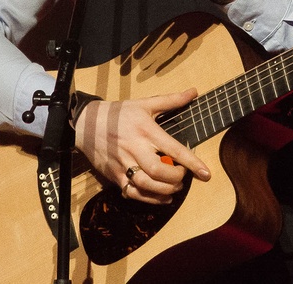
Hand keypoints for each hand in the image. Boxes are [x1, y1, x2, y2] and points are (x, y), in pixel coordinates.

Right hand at [73, 88, 210, 203]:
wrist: (85, 124)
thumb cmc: (119, 113)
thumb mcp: (145, 104)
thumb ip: (171, 100)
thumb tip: (194, 92)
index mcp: (145, 130)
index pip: (173, 149)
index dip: (192, 162)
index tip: (207, 173)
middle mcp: (135, 149)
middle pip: (158, 171)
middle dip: (176, 177)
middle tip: (183, 175)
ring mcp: (123, 164)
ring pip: (146, 185)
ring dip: (165, 190)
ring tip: (175, 187)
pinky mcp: (114, 176)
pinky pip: (133, 193)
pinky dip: (151, 200)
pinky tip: (163, 197)